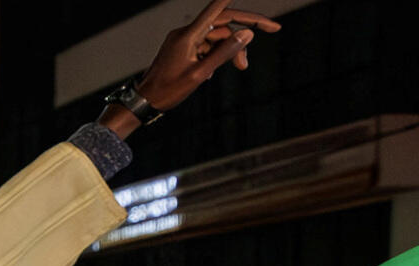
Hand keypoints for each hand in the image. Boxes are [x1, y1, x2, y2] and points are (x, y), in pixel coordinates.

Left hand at [130, 3, 279, 116]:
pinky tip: (213, 73)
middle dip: (247, 29)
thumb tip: (247, 34)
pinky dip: (216, 56)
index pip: (218, 9)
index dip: (237, 2)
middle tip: (274, 29)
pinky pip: (206, 46)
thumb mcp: (200, 74)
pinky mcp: (183, 49)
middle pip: (224, 22)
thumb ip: (224, 54)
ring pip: (218, 37)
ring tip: (242, 68)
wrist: (143, 102)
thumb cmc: (168, 91)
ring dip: (232, 49)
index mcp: (189, 35)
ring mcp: (184, 40)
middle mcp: (186, 33)